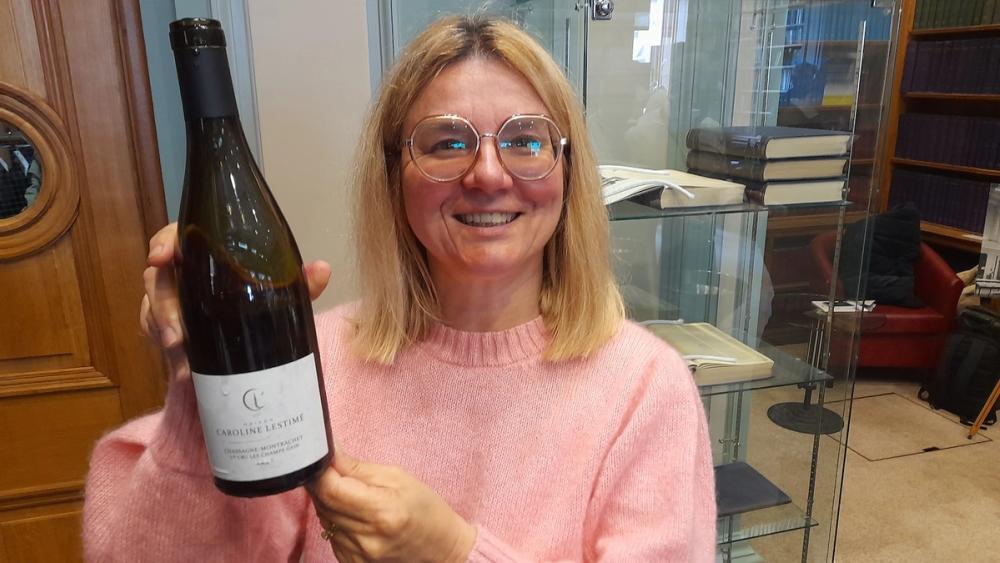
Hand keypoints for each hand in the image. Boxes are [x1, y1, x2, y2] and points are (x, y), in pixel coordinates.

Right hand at [138, 222, 332, 381]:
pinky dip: (170, 354)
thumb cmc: (262, 296)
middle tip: (177, 336)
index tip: (161, 258)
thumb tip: (322, 269)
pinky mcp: (166, 325)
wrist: (255, 332)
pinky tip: (186, 371)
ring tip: (183, 361)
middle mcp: (183, 272)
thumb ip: (300, 281)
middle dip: (164, 307)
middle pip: (158, 280)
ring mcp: (170, 299)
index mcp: (205, 250)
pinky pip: (156, 336)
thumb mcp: (281, 291)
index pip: (175, 236)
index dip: (163, 243)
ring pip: (153, 311)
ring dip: (165, 335)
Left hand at [307, 450, 475, 562]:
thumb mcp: (397, 477)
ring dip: (330, 501)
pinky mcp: (351, 562)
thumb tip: (328, 450)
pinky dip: (336, 519)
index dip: (320, 470)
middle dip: (323, 482)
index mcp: (383, 511)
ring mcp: (358, 555)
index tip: (320, 456)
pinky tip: (355, 514)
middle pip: (323, 503)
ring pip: (324, 518)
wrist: (439, 548)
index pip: (331, 489)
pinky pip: (331, 533)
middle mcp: (367, 538)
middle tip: (335, 469)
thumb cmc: (425, 508)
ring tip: (352, 493)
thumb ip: (357, 467)